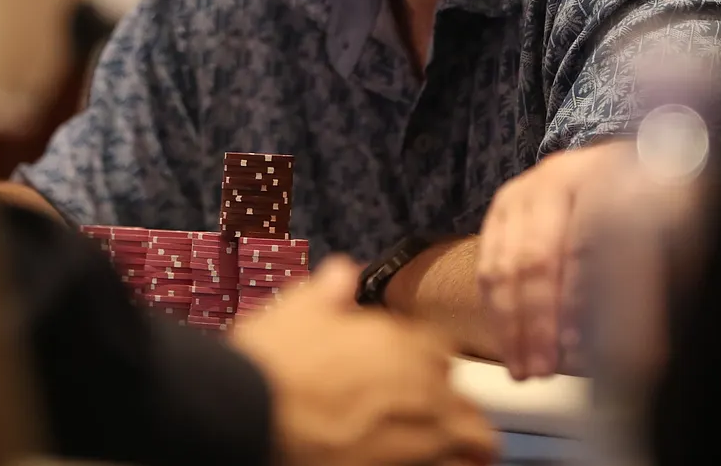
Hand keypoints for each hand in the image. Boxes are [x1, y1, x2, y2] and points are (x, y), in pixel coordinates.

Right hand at [231, 256, 496, 465]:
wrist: (249, 409)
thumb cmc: (272, 359)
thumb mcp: (298, 306)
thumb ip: (331, 289)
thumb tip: (343, 273)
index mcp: (402, 341)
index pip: (442, 351)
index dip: (428, 364)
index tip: (414, 375)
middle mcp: (421, 386)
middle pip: (463, 401)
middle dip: (452, 410)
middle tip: (434, 420)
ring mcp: (418, 435)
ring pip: (471, 440)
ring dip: (463, 443)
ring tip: (455, 453)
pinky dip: (448, 465)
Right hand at [476, 141, 631, 378]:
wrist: (624, 167)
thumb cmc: (653, 203)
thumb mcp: (672, 225)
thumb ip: (652, 273)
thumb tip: (637, 344)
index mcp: (605, 176)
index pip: (586, 242)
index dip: (581, 299)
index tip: (584, 348)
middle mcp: (557, 178)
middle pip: (537, 256)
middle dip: (540, 321)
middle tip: (546, 369)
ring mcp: (523, 193)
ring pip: (504, 265)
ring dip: (512, 325)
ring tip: (525, 370)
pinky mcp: (501, 211)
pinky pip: (488, 267)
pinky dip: (497, 312)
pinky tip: (510, 346)